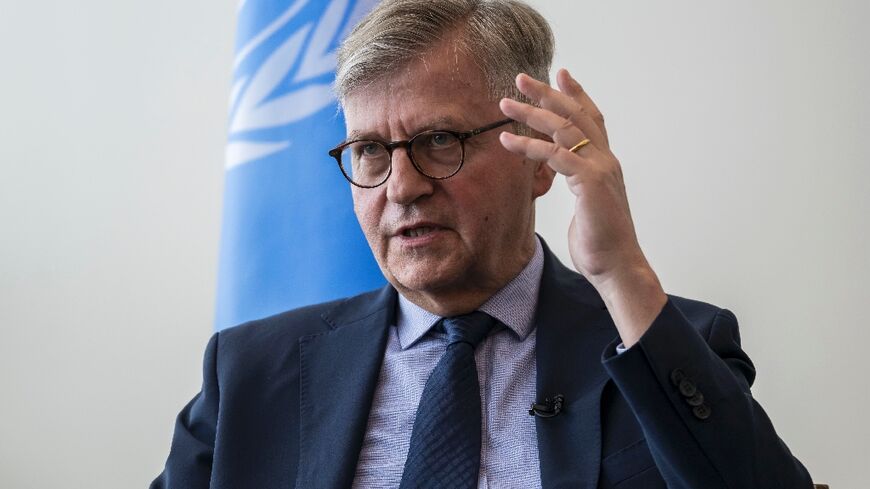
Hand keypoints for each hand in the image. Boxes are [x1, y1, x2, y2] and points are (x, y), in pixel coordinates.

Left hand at [498, 69, 665, 346]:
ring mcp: (600, 169)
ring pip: (563, 128)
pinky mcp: (590, 182)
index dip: (576, 95)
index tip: (560, 74)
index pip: (592, 119)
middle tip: (521, 77)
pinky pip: (555, 155)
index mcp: (605, 164)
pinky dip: (529, 145)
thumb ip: (577, 186)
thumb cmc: (600, 244)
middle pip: (576, 114)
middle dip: (548, 92)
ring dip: (532, 112)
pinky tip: (507, 140)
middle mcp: (605, 160)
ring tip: (505, 103)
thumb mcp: (587, 207)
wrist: (617, 267)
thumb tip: (567, 182)